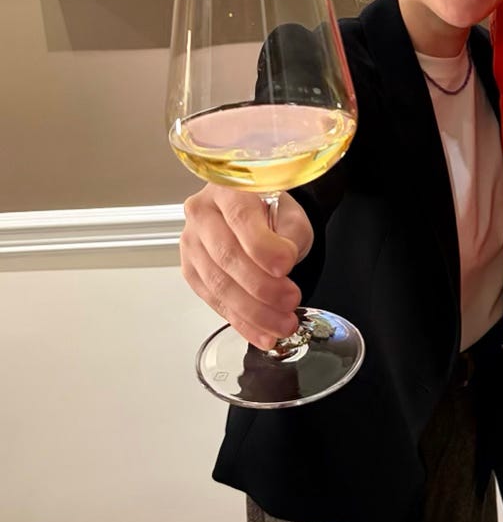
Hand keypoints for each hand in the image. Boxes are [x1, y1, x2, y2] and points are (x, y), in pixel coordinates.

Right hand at [179, 186, 313, 350]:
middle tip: (291, 301)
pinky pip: (214, 302)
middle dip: (263, 287)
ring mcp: (191, 244)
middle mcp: (201, 214)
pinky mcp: (191, 272)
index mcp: (227, 188)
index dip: (263, 246)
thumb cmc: (274, 212)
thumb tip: (282, 263)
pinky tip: (262, 334)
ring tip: (283, 325)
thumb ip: (290, 234)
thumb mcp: (291, 214)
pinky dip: (241, 321)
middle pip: (227, 256)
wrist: (258, 218)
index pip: (241, 218)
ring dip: (254, 312)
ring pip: (219, 284)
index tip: (286, 266)